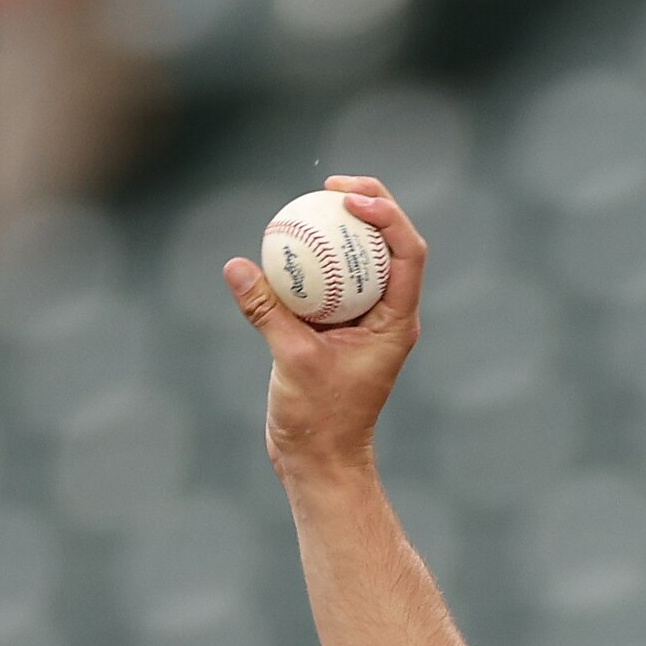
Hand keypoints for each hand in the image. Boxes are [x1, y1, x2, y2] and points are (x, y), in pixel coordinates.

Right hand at [226, 174, 426, 483]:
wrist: (319, 460)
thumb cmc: (318, 420)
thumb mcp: (291, 360)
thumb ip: (267, 310)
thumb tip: (237, 266)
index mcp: (397, 322)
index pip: (408, 253)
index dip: (387, 215)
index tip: (348, 199)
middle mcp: (389, 316)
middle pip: (392, 245)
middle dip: (370, 205)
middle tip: (332, 185)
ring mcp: (366, 321)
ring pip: (363, 260)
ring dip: (343, 228)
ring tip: (312, 199)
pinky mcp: (339, 328)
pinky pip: (331, 281)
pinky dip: (314, 258)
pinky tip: (285, 240)